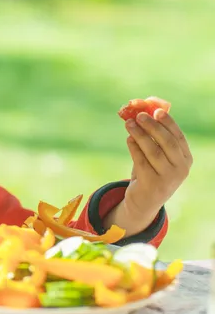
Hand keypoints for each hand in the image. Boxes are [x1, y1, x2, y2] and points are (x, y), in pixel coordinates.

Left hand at [121, 108, 192, 227]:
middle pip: (167, 142)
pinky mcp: (152, 184)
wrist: (144, 202)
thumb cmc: (151, 173)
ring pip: (153, 151)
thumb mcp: (158, 158)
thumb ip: (154, 140)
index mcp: (185, 159)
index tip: (157, 111)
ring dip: (140, 135)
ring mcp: (167, 178)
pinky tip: (129, 139)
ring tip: (129, 124)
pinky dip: (134, 148)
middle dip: (153, 127)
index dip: (168, 123)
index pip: (178, 137)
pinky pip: (141, 161)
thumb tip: (142, 115)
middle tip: (139, 115)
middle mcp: (180, 169)